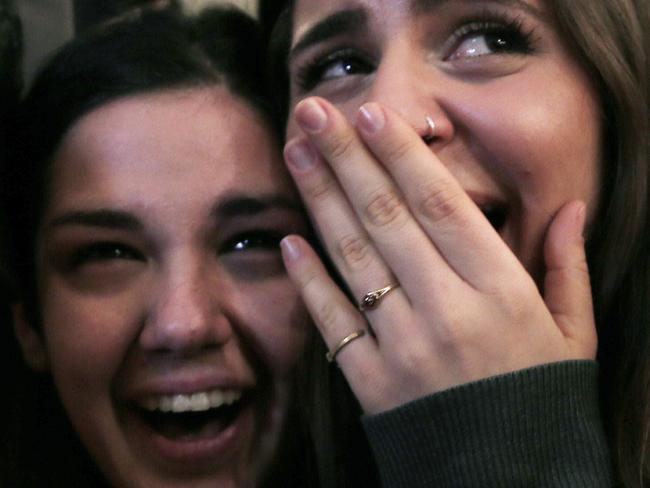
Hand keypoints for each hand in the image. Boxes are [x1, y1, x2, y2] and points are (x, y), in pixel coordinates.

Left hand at [281, 97, 596, 414]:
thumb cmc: (539, 397)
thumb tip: (573, 207)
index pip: (442, 205)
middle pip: (387, 217)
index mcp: (500, 291)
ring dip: (319, 200)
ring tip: (296, 153)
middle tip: (312, 113)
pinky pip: (333, 321)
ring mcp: (403, 346)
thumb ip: (567, 266)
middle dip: (346, 157)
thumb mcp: (572, 333)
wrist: (506, 480)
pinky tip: (289, 242)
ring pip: (354, 257)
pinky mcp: (370, 380)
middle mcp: (448, 310)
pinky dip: (309, 280)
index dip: (402, 155)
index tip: (370, 113)